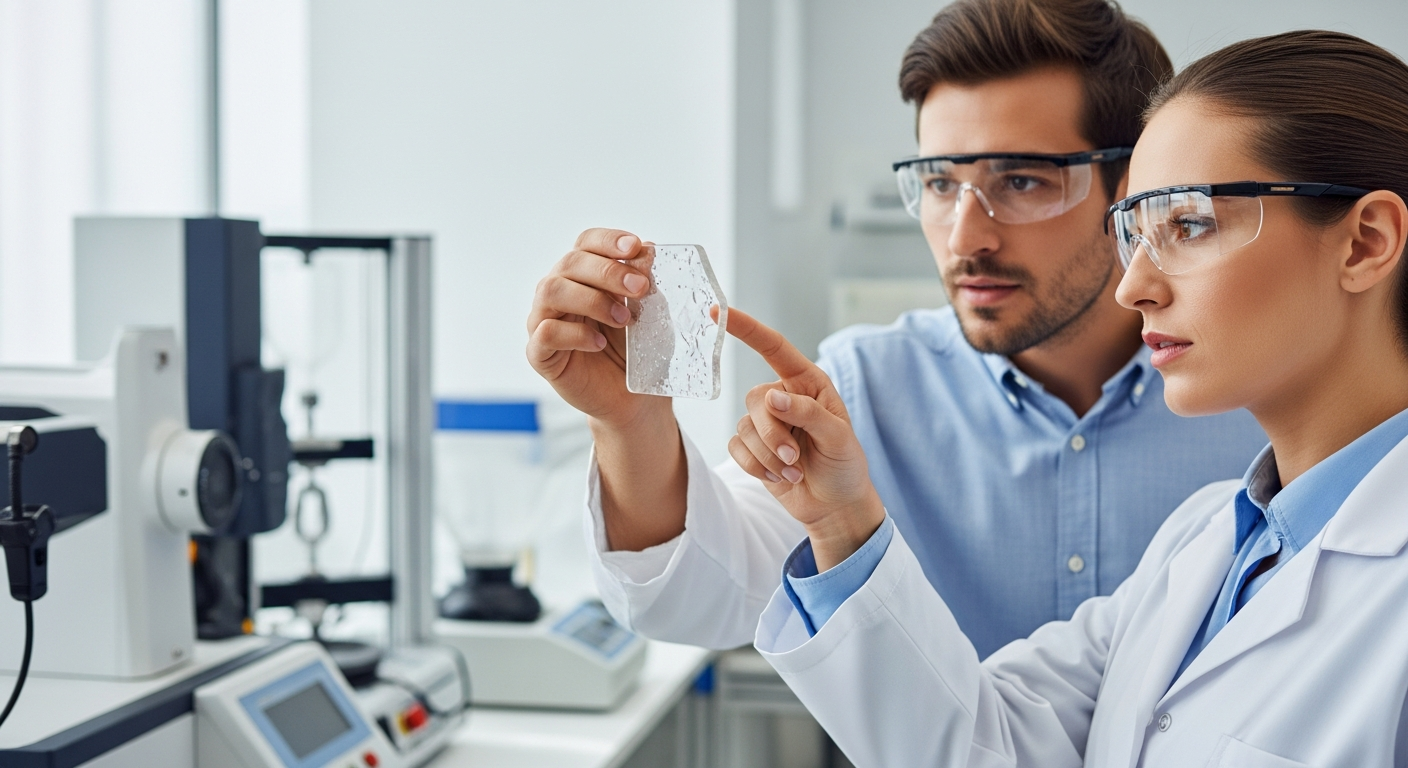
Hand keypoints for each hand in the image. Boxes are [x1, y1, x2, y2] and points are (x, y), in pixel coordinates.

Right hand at [526, 228, 668, 428]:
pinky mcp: (540, 354)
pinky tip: (599, 342)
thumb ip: (644, 282)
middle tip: (640, 288)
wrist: (634, 399)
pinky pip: (546, 332)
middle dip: (608, 271)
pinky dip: (576, 334)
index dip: (607, 241)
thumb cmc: (638, 352)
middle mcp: (559, 292)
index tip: (635, 247)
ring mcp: (544, 321)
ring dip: (592, 299)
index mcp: (583, 276)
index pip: (586, 243)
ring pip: (551, 290)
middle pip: (570, 263)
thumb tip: (646, 250)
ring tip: (623, 319)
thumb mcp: (649, 313)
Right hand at [725, 309, 884, 570]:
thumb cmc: (845, 465)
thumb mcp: (838, 437)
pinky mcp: (752, 448)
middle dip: (772, 434)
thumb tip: (771, 398)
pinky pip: (736, 448)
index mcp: (807, 383)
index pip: (773, 348)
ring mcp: (765, 423)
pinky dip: (756, 467)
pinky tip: (779, 478)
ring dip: (768, 457)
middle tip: (795, 457)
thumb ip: (808, 413)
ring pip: (744, 429)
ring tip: (794, 471)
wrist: (835, 505)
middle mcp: (783, 397)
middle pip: (754, 400)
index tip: (718, 311)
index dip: (745, 328)